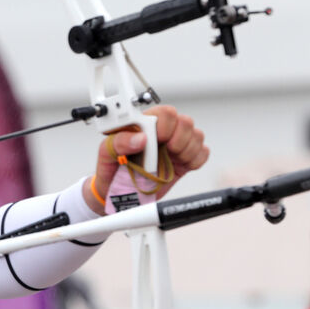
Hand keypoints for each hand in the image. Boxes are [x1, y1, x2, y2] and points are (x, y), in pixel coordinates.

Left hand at [84, 105, 208, 212]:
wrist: (118, 195)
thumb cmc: (111, 169)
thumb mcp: (106, 153)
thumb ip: (119, 141)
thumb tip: (140, 138)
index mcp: (144, 124)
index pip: (165, 113)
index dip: (165, 126)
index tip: (157, 140)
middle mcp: (162, 132)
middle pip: (185, 122)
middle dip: (179, 138)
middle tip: (166, 151)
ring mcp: (175, 146)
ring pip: (197, 135)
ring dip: (187, 150)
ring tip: (171, 160)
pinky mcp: (184, 162)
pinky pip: (203, 153)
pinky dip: (195, 160)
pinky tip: (180, 166)